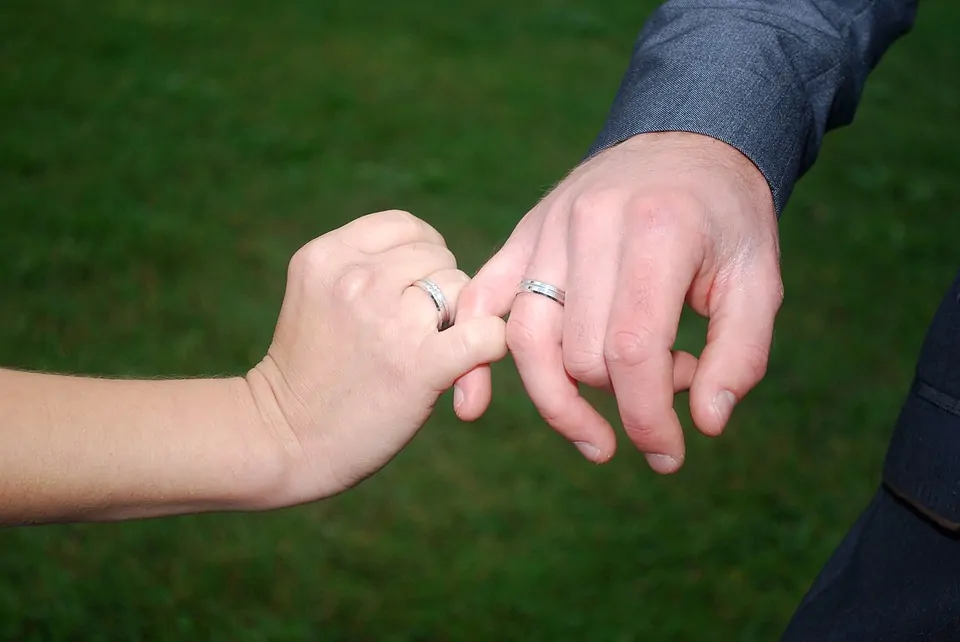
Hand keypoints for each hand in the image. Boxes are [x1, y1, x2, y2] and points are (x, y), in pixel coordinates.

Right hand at [247, 210, 506, 504]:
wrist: (283, 441)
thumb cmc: (308, 372)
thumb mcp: (317, 294)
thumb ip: (365, 266)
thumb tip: (438, 261)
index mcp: (328, 255)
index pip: (406, 227)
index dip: (421, 256)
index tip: (412, 291)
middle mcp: (356, 278)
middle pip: (438, 258)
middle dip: (438, 290)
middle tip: (416, 331)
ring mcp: (389, 319)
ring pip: (462, 290)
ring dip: (458, 319)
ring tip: (429, 350)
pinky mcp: (419, 364)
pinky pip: (485, 334)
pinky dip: (489, 346)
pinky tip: (470, 364)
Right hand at [455, 132, 782, 471]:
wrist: (684, 142)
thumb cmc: (726, 219)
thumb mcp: (759, 278)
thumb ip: (741, 354)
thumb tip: (705, 425)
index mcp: (658, 229)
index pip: (633, 348)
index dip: (648, 416)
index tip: (668, 454)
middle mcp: (591, 223)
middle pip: (583, 353)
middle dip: (627, 396)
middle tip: (674, 377)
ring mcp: (547, 228)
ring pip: (529, 340)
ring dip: (559, 404)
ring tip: (595, 438)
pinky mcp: (523, 235)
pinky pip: (479, 300)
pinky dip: (473, 355)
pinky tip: (472, 407)